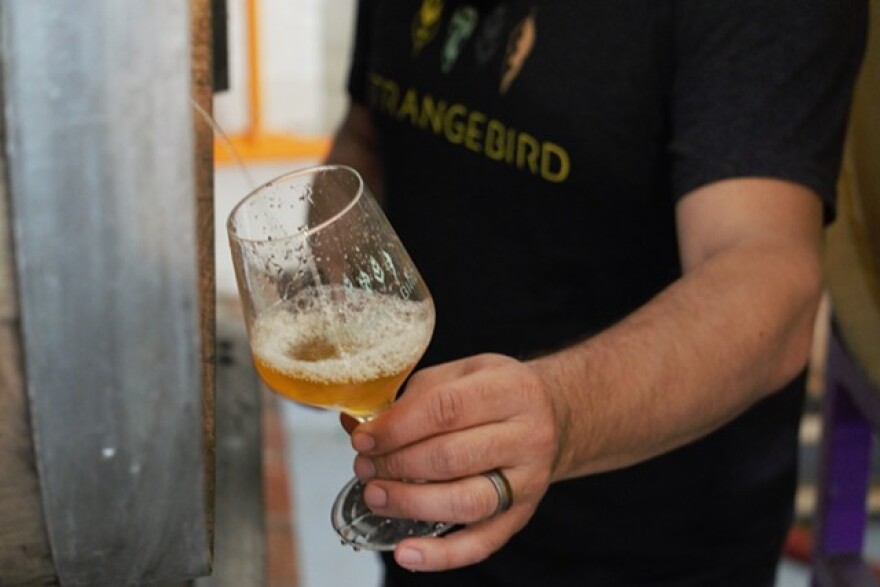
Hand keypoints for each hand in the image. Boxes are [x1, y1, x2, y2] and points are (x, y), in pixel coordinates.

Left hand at [346, 353, 566, 570]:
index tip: (363, 438)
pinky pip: (482, 543)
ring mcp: (528, 480)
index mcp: (510, 389)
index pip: (446, 408)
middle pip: (452, 457)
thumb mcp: (460, 374)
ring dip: (411, 504)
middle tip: (364, 466)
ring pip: (467, 501)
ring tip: (376, 497)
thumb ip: (411, 398)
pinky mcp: (521, 515)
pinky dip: (441, 555)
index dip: (397, 427)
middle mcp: (526, 436)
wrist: (552, 414)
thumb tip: (355, 424)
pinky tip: (406, 552)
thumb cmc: (495, 392)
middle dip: (397, 465)